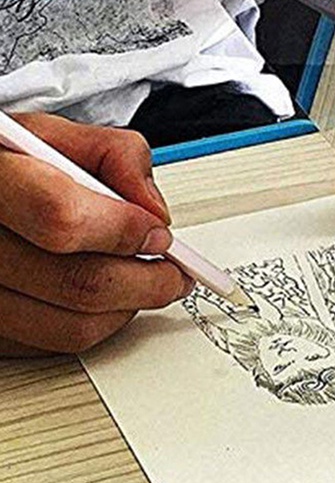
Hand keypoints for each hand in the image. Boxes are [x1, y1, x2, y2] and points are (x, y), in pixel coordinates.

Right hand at [0, 114, 192, 356]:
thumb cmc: (12, 164)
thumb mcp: (57, 136)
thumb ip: (117, 156)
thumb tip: (154, 211)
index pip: (63, 218)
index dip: (124, 230)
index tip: (158, 233)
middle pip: (78, 283)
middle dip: (147, 281)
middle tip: (172, 272)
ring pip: (73, 326)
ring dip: (128, 308)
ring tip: (143, 283)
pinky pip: (56, 345)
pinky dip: (97, 325)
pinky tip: (105, 297)